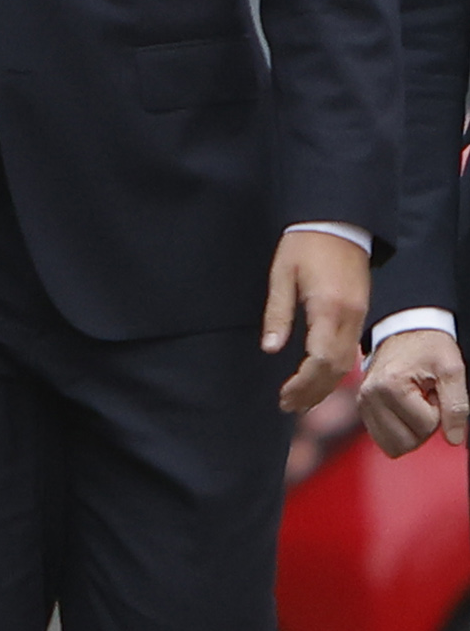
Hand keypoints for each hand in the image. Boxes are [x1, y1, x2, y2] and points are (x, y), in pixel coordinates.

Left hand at [263, 227, 371, 412]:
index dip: (303, 383)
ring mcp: (358, 314)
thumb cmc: (303, 246)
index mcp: (329, 308)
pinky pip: (351, 349)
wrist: (338, 224)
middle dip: (314, 391)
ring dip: (326, 384)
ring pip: (347, 361)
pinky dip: (335, 370)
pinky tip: (319, 378)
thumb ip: (277, 314)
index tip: (284, 397)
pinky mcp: (360, 312)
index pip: (321, 359)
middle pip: (337, 367)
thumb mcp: (281, 276)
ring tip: (302, 401)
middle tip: (289, 407)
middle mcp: (350, 316)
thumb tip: (270, 349)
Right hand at [361, 327, 468, 456]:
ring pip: (392, 447)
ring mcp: (363, 404)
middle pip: (406, 442)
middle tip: (425, 399)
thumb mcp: (453, 370)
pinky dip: (398, 430)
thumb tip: (454, 439)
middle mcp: (370, 397)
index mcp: (390, 387)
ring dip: (410, 430)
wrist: (405, 330)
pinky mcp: (362, 409)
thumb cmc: (429, 346)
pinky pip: (383, 440)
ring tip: (415, 404)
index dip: (439, 411)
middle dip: (423, 426)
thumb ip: (457, 406)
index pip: (425, 426)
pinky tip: (404, 408)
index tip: (434, 390)